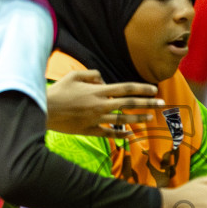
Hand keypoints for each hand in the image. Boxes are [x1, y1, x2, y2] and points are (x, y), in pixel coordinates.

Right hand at [46, 68, 162, 137]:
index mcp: (98, 90)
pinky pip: (109, 133)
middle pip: (129, 104)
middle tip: (162, 104)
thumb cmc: (58, 91)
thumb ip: (92, 74)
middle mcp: (100, 105)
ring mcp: (96, 119)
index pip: (126, 88)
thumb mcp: (74, 75)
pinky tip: (131, 133)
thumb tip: (104, 79)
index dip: (142, 88)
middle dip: (148, 103)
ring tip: (150, 118)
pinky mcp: (90, 130)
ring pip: (122, 119)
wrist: (44, 111)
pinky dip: (121, 133)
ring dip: (138, 118)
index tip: (154, 90)